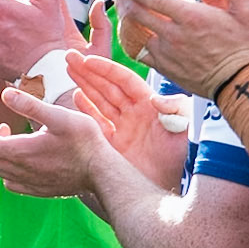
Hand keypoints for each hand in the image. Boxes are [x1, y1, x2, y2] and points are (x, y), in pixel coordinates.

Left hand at [0, 88, 108, 197]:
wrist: (101, 173)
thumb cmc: (84, 141)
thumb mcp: (58, 116)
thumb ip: (30, 104)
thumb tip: (4, 93)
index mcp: (18, 151)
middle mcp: (17, 171)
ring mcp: (26, 183)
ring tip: (9, 133)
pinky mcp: (36, 190)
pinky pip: (9, 181)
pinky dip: (6, 166)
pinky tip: (21, 156)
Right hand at [66, 52, 188, 190]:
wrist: (161, 191)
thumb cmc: (175, 162)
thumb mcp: (181, 131)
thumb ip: (174, 109)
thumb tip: (155, 97)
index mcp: (148, 105)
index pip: (124, 80)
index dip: (106, 69)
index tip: (88, 61)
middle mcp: (132, 113)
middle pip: (107, 86)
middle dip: (88, 71)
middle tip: (69, 56)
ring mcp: (119, 127)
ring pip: (98, 100)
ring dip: (83, 84)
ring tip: (67, 68)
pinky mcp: (109, 144)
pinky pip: (94, 121)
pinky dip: (83, 108)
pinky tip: (73, 96)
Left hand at [112, 0, 248, 97]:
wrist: (237, 83)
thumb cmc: (244, 44)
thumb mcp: (247, 9)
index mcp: (190, 17)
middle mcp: (172, 35)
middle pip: (135, 13)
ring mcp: (165, 53)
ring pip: (133, 33)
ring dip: (125, 17)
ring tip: (123, 5)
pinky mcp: (162, 67)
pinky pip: (137, 51)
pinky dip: (130, 38)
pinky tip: (130, 29)